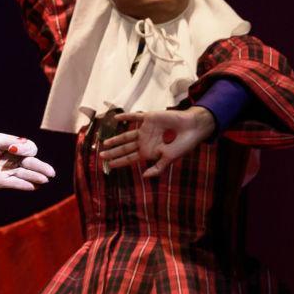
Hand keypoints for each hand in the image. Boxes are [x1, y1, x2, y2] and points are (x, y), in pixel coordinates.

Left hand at [0, 132, 56, 191]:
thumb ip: (11, 142)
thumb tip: (23, 148)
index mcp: (14, 148)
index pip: (29, 150)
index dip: (27, 150)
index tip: (16, 148)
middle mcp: (13, 160)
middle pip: (31, 164)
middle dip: (40, 168)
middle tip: (51, 173)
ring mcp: (7, 171)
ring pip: (24, 175)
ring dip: (34, 177)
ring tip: (45, 180)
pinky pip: (14, 184)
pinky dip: (23, 185)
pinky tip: (32, 186)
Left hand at [99, 107, 213, 176]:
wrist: (192, 127)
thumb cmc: (183, 144)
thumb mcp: (170, 158)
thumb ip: (157, 168)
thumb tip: (144, 176)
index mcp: (149, 152)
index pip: (130, 158)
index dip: (119, 161)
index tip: (109, 166)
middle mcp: (145, 141)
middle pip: (125, 148)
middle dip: (113, 152)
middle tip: (101, 156)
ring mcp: (146, 130)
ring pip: (126, 135)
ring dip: (115, 138)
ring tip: (104, 143)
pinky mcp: (149, 118)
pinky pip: (134, 117)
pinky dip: (125, 117)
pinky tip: (115, 118)